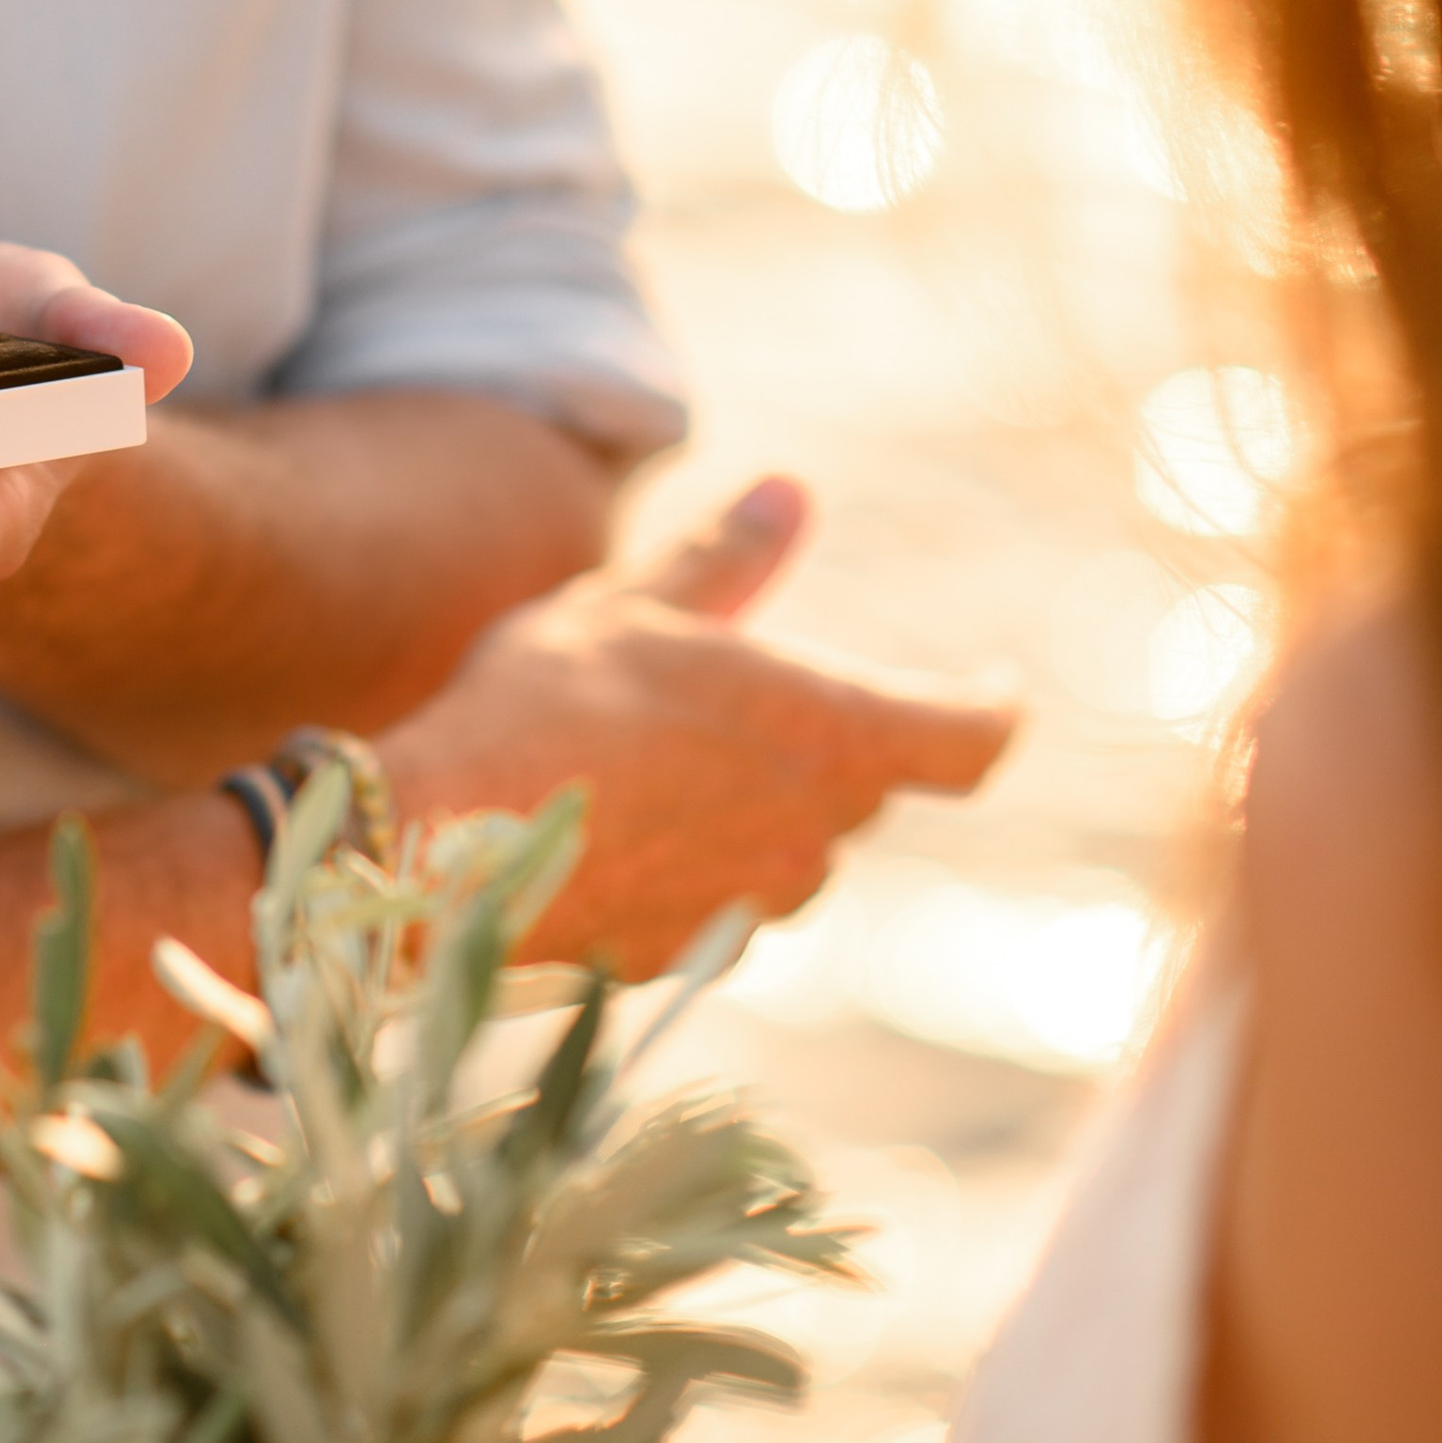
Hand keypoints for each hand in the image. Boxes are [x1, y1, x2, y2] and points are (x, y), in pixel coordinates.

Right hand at [380, 499, 1013, 974]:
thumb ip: (728, 559)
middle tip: (741, 687)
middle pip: (861, 784)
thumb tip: (793, 488)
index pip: (968, 738)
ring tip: (661, 749)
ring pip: (793, 841)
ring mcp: (757, 905)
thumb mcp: (637, 604)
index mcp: (829, 736)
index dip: (990, 708)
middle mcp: (815, 833)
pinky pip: (727, 895)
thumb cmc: (551, 704)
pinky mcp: (692, 953)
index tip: (995, 686)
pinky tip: (616, 818)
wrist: (446, 845)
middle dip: (821, 737)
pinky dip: (698, 855)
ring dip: (758, 800)